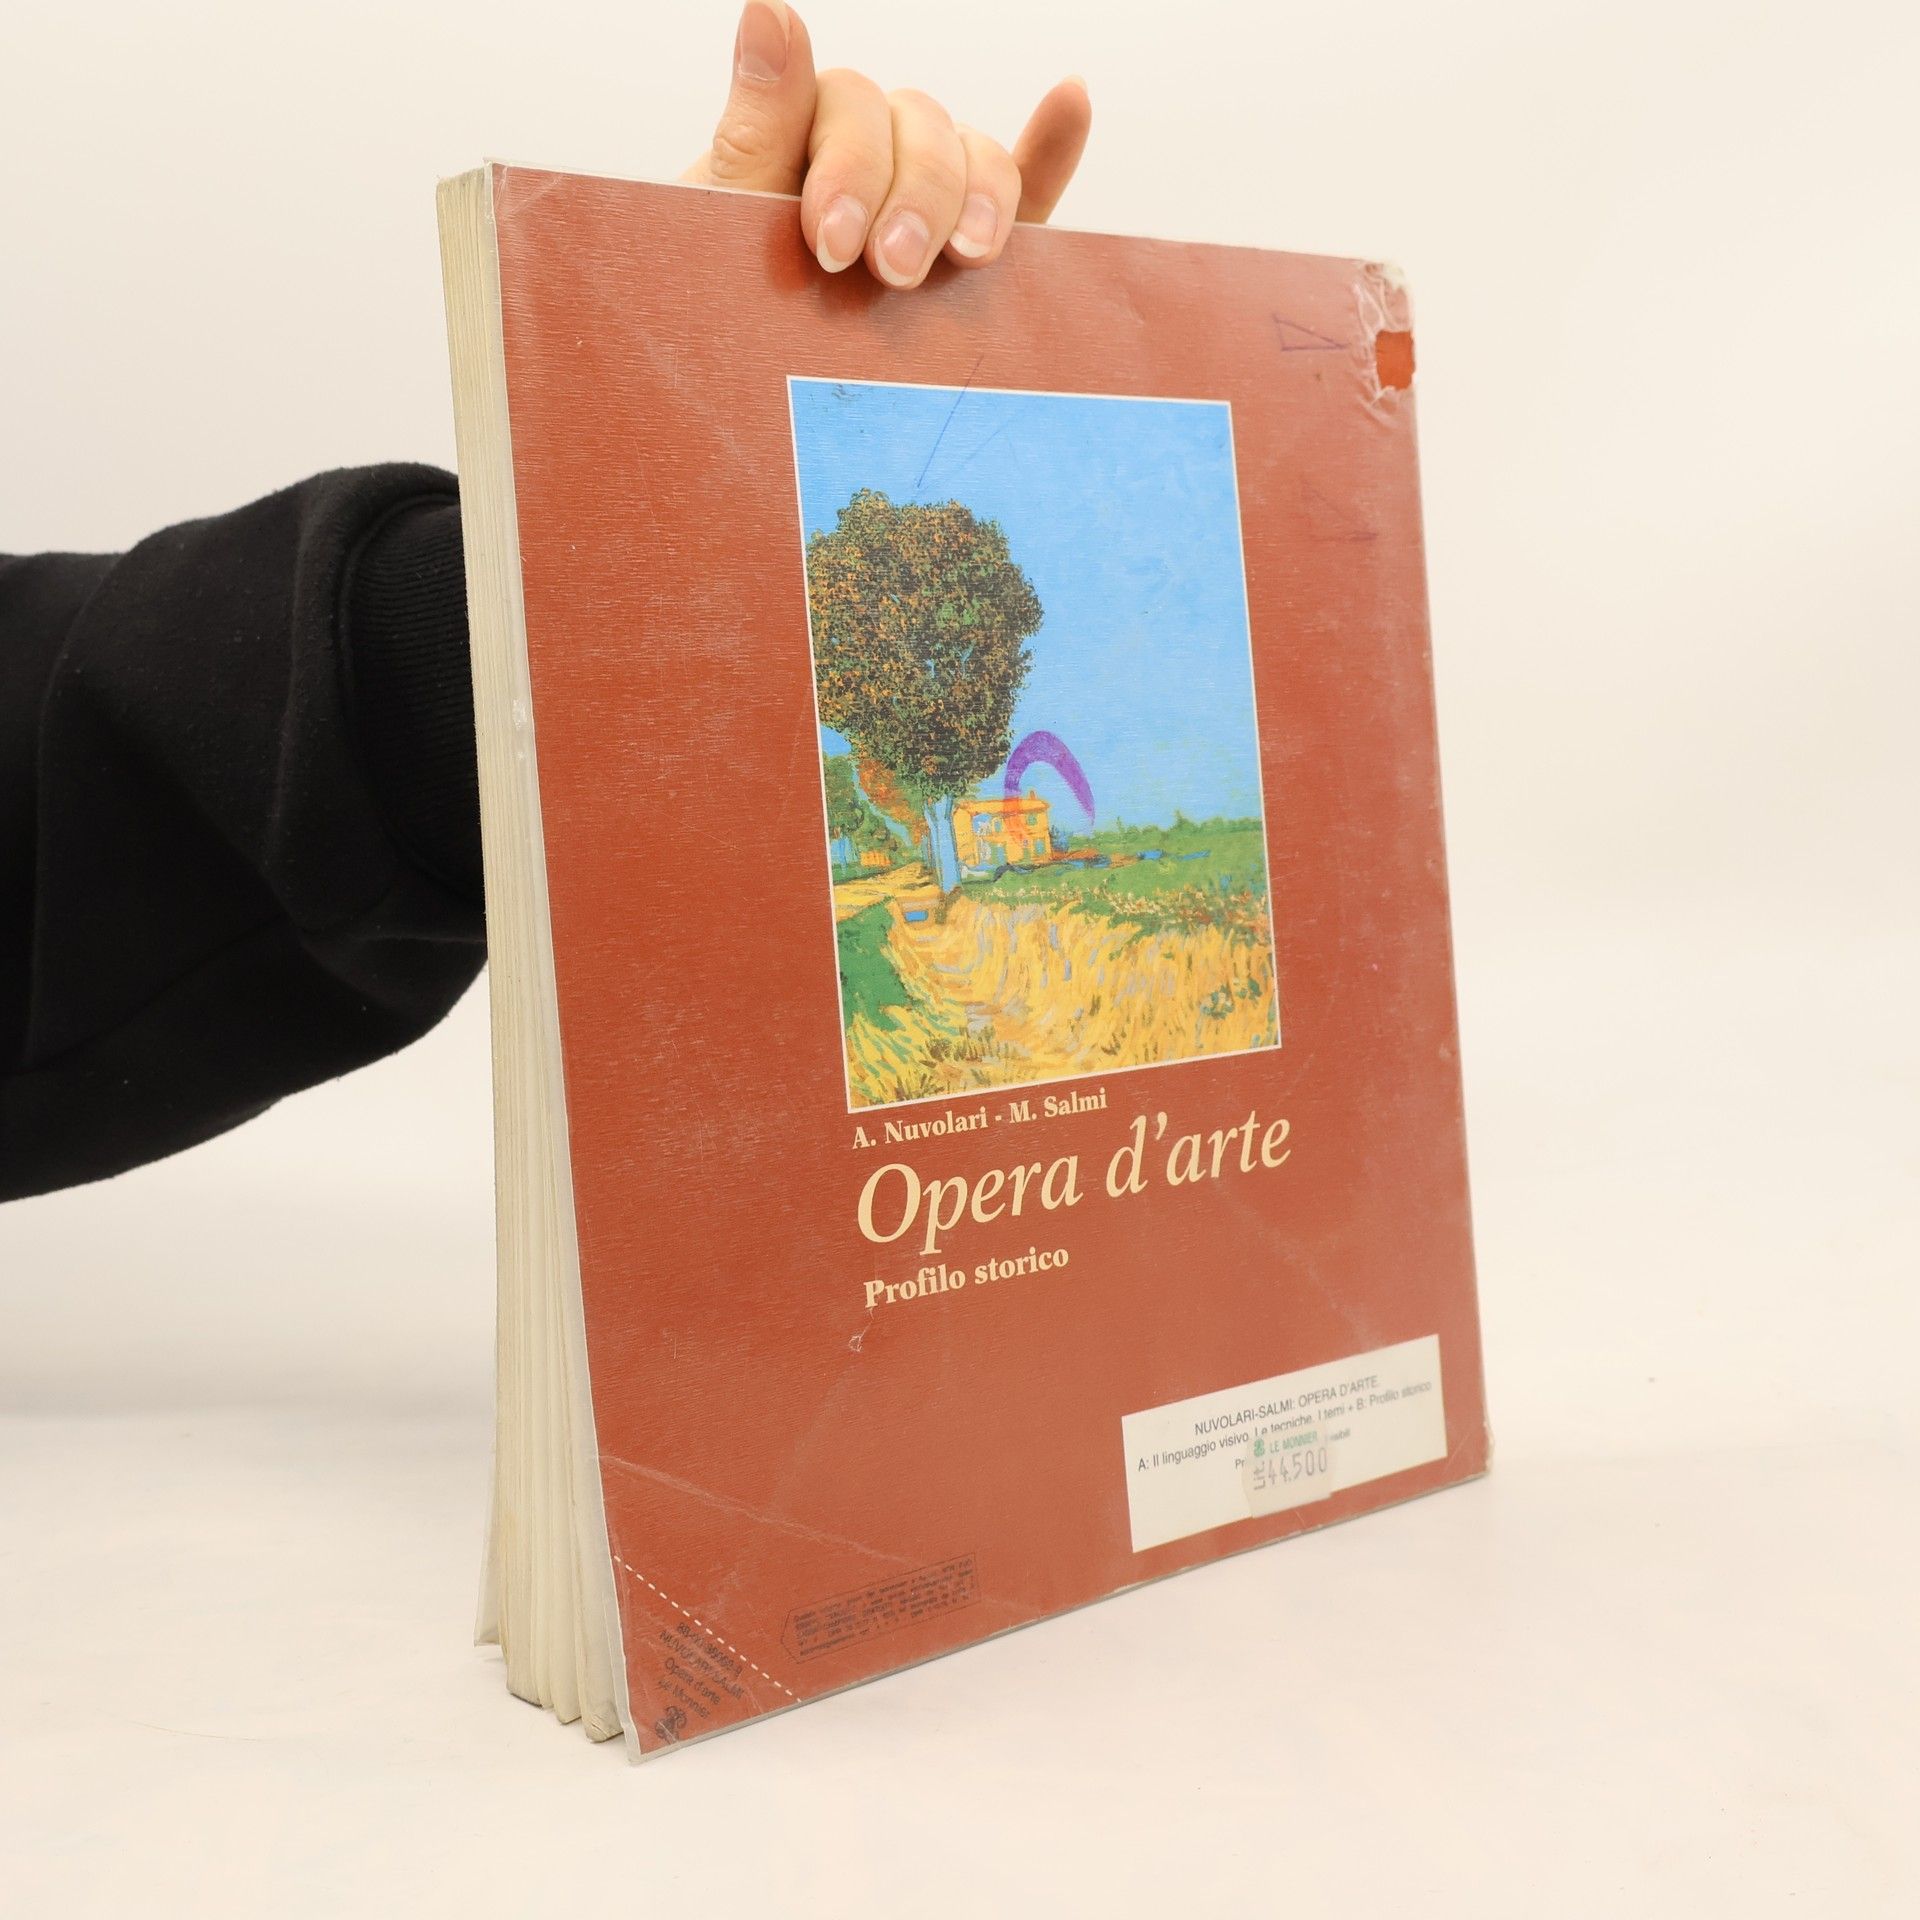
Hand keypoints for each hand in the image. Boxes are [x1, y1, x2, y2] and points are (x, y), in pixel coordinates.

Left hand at [682, 2, 1091, 287]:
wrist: (745, 401)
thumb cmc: (724, 321)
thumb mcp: (724, 232)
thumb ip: (755, 129)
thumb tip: (770, 10)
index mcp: (799, 144)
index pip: (847, 107)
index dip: (852, 166)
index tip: (833, 247)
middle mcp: (869, 159)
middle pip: (918, 130)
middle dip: (914, 200)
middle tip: (893, 273)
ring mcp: (925, 201)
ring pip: (973, 159)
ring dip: (977, 197)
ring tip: (968, 257)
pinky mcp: (973, 249)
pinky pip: (1021, 190)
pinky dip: (1048, 149)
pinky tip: (1070, 101)